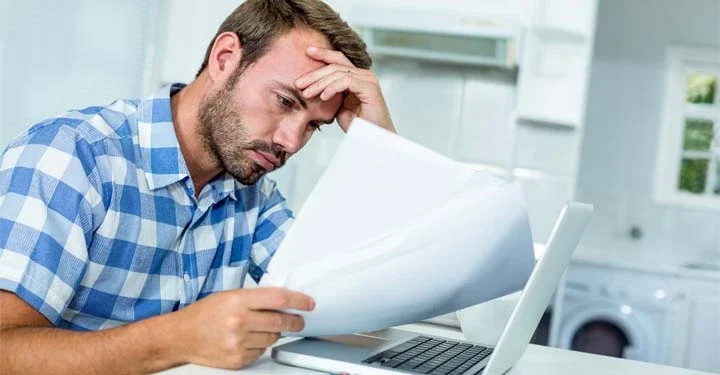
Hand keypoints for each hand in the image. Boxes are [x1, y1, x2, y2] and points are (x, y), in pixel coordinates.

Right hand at [173, 287, 313, 368]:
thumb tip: (283, 301)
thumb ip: (255, 298)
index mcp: (238, 301)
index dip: (298, 300)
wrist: (182, 336)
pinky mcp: (238, 359)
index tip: (309, 303)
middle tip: (299, 321)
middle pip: (279, 321)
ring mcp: (239, 343)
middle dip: (294, 321)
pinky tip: (248, 340)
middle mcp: (239, 321)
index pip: (278, 298)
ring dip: (274, 333)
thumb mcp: (229, 296)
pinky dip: (260, 345)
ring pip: (272, 338)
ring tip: (260, 328)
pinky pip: (261, 352)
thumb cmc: (205, 313)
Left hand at [295, 46, 395, 132]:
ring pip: (339, 73)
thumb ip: (330, 93)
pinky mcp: (370, 88)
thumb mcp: (338, 106)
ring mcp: (368, 80)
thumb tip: (312, 87)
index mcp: (357, 76)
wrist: (373, 139)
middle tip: (298, 83)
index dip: (323, 54)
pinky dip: (332, 88)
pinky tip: (322, 97)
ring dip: (319, 83)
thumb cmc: (358, 126)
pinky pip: (346, 81)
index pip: (338, 60)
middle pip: (335, 65)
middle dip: (314, 74)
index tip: (307, 52)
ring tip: (306, 93)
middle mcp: (364, 75)